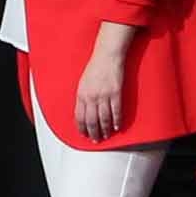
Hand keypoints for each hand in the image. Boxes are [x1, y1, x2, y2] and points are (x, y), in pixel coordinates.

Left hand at [74, 26, 132, 141]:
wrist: (107, 56)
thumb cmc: (95, 68)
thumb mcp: (83, 83)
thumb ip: (83, 97)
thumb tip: (84, 112)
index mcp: (81, 94)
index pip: (79, 116)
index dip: (81, 127)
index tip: (83, 134)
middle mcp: (91, 96)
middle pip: (91, 120)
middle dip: (93, 132)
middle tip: (95, 140)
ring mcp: (103, 95)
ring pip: (103, 118)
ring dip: (105, 129)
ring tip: (106, 136)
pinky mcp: (115, 93)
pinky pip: (116, 111)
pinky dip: (116, 121)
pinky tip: (116, 127)